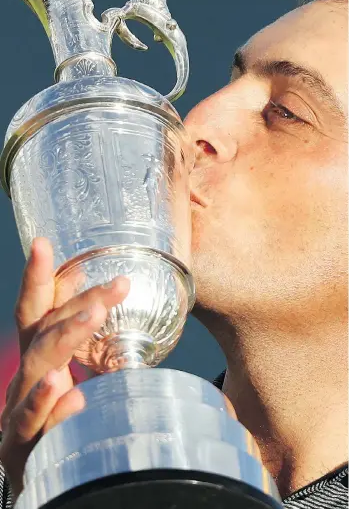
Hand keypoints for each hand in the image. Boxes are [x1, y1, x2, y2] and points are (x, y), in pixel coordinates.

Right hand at [0, 238, 129, 499]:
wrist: (39, 474)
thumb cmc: (57, 415)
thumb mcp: (70, 372)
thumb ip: (83, 343)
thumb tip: (107, 300)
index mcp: (39, 354)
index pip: (38, 309)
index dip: (38, 277)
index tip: (44, 242)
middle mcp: (25, 375)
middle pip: (44, 330)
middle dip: (76, 303)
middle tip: (115, 285)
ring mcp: (18, 408)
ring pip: (38, 368)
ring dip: (66, 338)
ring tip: (94, 316)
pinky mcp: (19, 445)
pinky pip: (32, 424)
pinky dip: (49, 406)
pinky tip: (69, 393)